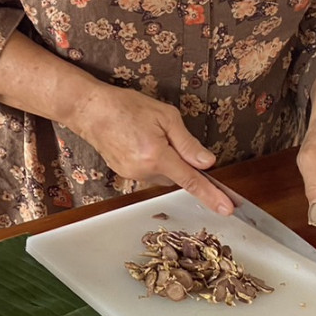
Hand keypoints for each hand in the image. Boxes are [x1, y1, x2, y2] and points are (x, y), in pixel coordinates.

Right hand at [70, 84, 232, 216]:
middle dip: (178, 160)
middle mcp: (143, 170)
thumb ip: (187, 142)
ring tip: (146, 133)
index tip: (226, 208)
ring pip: (162, 174)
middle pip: (176, 176)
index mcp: (157, 155)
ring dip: (163, 159)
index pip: (190, 180)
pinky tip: (138, 140)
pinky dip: (150, 159)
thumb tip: (207, 163)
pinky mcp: (123, 173)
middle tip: (166, 134)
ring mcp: (131, 174)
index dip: (210, 195)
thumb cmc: (126, 106)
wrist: (89, 110)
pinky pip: (147, 172)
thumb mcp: (165, 116)